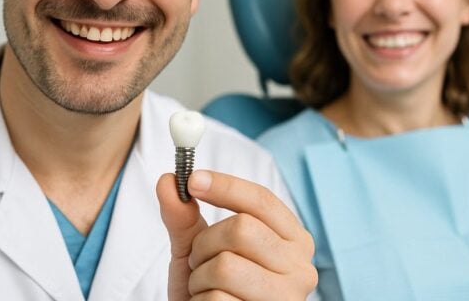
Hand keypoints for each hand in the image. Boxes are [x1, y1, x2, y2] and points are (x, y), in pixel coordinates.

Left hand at [156, 170, 316, 299]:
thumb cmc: (211, 289)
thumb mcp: (197, 248)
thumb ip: (184, 216)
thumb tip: (168, 181)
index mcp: (292, 240)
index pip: (262, 200)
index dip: (226, 186)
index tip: (192, 180)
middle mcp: (301, 267)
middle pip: (242, 228)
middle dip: (205, 243)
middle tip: (200, 261)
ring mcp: (288, 298)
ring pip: (226, 266)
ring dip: (201, 277)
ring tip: (206, 288)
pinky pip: (218, 299)